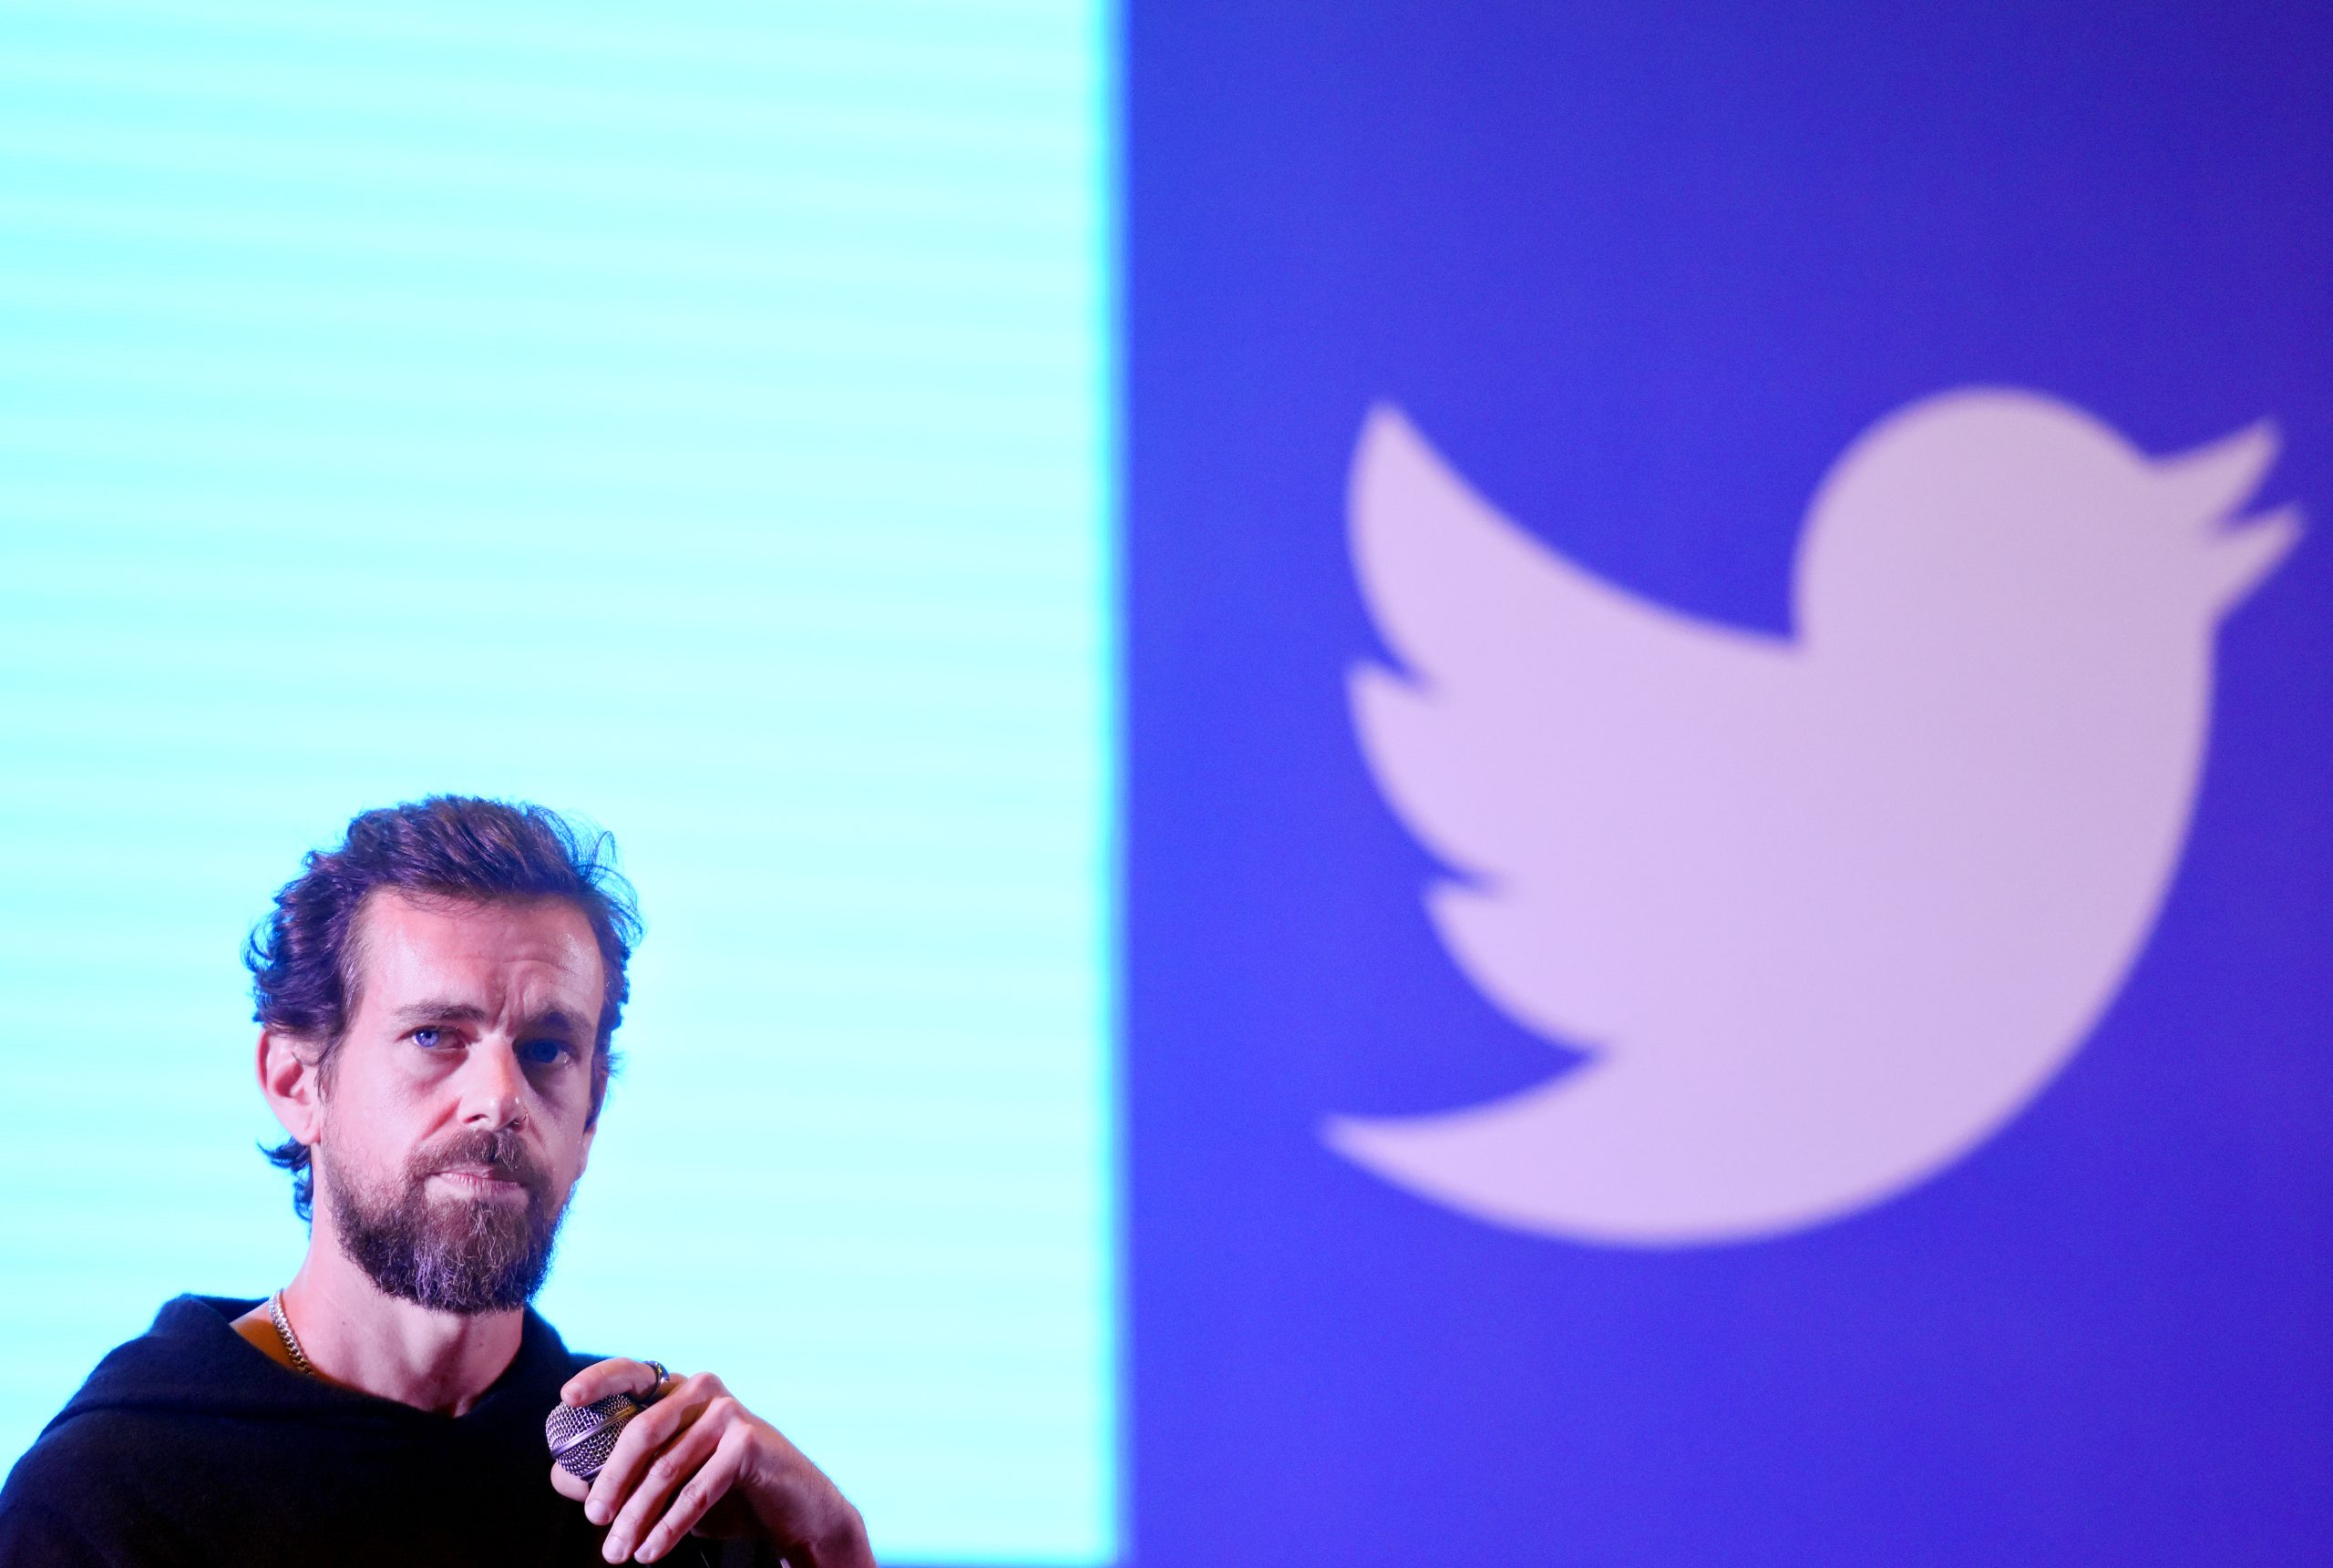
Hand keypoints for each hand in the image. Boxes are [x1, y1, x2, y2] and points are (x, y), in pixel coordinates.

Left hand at [549, 1358, 873, 1565]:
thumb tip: (564, 1477)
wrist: (788, 1507)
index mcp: (678, 1389)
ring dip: (636, 1516)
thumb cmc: (720, 1488)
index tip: (567, 1398)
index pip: (633, 1372)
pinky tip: (650, 1552)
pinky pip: (697, 1489)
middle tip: (595, 1520)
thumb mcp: (667, 1477)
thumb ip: (618, 1471)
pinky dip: (669, 1526)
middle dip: (610, 1480)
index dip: (598, 1380)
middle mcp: (703, 1390)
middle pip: (642, 1430)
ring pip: (667, 1468)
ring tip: (618, 1552)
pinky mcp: (749, 1442)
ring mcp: (729, 1412)